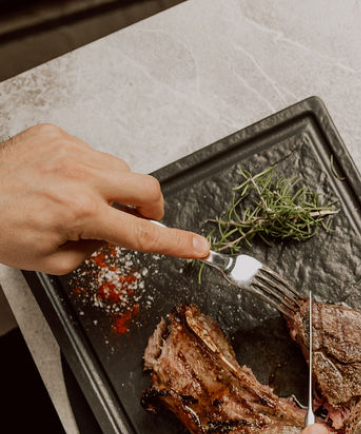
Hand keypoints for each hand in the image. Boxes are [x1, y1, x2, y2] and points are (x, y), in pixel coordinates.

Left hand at [0, 123, 208, 273]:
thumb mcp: (50, 261)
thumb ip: (93, 251)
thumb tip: (110, 237)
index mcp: (80, 213)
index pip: (142, 234)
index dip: (176, 243)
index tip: (200, 246)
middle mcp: (78, 177)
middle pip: (147, 189)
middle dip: (152, 208)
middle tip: (139, 219)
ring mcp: (67, 151)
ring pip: (120, 169)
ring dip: (115, 189)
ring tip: (83, 201)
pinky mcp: (54, 135)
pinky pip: (90, 153)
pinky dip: (87, 170)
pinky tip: (62, 181)